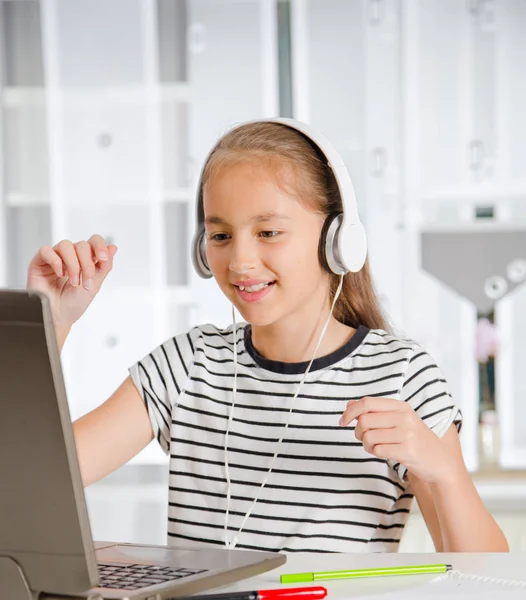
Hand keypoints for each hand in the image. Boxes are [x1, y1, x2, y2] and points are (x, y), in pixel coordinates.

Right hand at [27, 235, 117, 343]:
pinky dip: (55, 261)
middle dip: (87, 265)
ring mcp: (55, 258)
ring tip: (73, 282)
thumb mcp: (95, 285)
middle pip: (82, 245)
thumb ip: (104, 266)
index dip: (100, 246)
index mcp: (85, 260)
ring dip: (73, 265)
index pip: (94, 241)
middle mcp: (71, 256)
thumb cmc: (73, 304)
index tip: (103, 259)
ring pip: (66, 245)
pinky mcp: (39, 262)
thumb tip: (113, 247)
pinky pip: (46, 250)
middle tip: (85, 283)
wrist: (58, 318)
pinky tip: (59, 274)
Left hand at [339, 396, 458, 484]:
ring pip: (368, 437)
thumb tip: (349, 404)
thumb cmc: (415, 440)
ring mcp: (407, 433)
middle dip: (358, 432)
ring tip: (377, 447)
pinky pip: (377, 450)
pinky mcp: (407, 450)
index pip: (367, 403)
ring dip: (367, 445)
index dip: (350, 412)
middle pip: (364, 420)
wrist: (440, 462)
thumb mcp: (398, 420)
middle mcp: (404, 417)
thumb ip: (374, 411)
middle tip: (364, 439)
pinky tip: (384, 453)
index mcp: (400, 406)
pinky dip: (375, 453)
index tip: (342, 421)